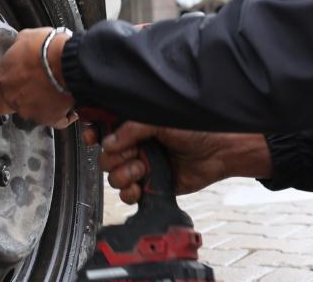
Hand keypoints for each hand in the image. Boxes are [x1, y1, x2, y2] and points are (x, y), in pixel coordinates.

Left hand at [0, 27, 76, 127]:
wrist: (68, 61)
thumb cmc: (47, 48)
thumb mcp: (25, 38)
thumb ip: (18, 49)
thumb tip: (22, 47)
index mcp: (3, 80)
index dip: (6, 94)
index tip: (15, 87)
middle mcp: (14, 99)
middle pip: (16, 105)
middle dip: (27, 95)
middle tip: (39, 83)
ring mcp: (32, 111)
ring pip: (36, 112)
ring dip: (43, 102)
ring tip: (56, 89)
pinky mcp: (51, 118)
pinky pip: (57, 119)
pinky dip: (63, 114)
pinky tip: (68, 103)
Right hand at [84, 122, 271, 203]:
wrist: (220, 151)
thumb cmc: (197, 127)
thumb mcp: (160, 119)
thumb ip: (132, 128)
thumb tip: (107, 142)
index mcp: (135, 123)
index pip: (104, 126)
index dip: (94, 131)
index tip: (93, 135)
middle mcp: (135, 143)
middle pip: (104, 154)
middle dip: (113, 157)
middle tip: (131, 154)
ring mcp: (141, 164)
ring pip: (113, 175)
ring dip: (123, 174)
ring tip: (142, 170)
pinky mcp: (150, 184)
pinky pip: (127, 193)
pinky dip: (129, 192)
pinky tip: (140, 186)